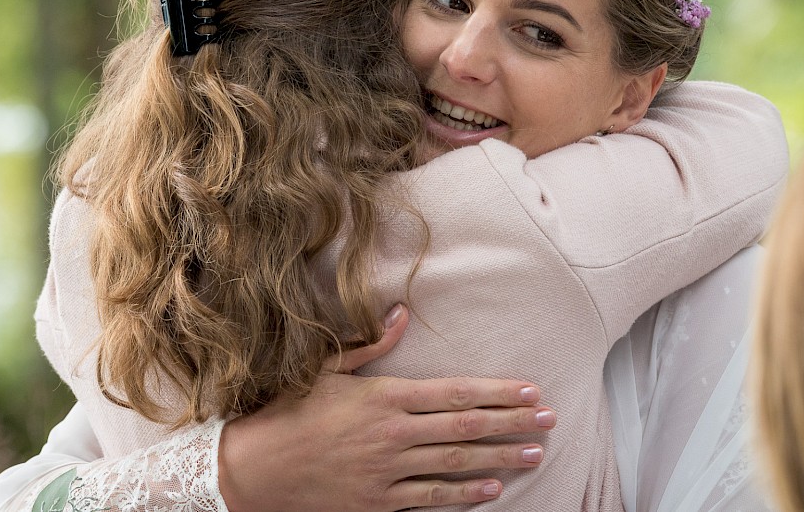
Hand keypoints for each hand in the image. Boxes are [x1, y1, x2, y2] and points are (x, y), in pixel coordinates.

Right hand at [218, 304, 555, 510]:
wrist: (254, 470)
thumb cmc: (291, 413)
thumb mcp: (328, 369)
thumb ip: (371, 344)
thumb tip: (400, 311)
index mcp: (384, 397)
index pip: (455, 392)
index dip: (498, 392)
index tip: (530, 389)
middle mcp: (393, 434)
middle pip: (466, 427)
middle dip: (513, 422)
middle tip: (550, 419)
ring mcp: (388, 473)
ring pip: (457, 464)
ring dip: (502, 458)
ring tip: (536, 452)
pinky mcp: (379, 503)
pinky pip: (432, 499)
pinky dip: (466, 494)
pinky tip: (493, 489)